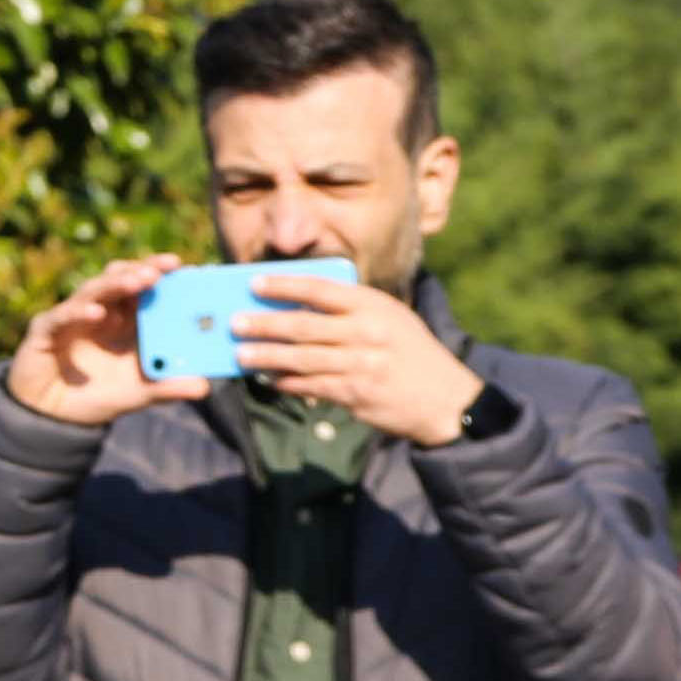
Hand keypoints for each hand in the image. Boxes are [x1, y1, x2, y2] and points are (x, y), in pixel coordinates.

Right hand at [3, 255, 217, 427]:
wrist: (50, 418)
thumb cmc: (95, 397)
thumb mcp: (138, 394)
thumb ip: (167, 387)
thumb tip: (205, 387)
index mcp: (124, 320)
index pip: (144, 288)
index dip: (163, 275)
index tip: (187, 269)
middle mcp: (99, 312)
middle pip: (121, 279)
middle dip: (144, 269)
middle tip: (167, 267)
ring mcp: (72, 318)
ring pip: (94, 289)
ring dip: (118, 282)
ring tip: (141, 281)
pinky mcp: (46, 330)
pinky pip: (63, 316)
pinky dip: (80, 312)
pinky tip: (98, 313)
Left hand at [229, 272, 487, 445]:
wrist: (445, 398)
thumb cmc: (409, 352)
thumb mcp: (389, 317)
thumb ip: (350, 310)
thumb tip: (297, 306)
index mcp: (372, 306)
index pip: (319, 290)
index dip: (283, 285)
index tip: (253, 282)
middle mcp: (365, 332)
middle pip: (303, 326)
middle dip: (264, 324)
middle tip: (234, 323)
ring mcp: (360, 365)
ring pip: (301, 359)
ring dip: (266, 356)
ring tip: (241, 354)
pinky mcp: (355, 394)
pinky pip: (311, 386)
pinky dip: (287, 382)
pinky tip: (270, 379)